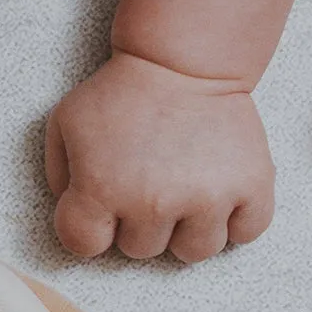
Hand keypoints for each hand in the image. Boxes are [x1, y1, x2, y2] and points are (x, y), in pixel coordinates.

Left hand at [44, 51, 275, 262]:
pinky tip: (220, 194)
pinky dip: (236, 219)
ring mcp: (208, 197)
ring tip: (185, 190)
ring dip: (187, 228)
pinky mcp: (251, 186)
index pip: (84, 245)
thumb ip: (59, 177)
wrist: (185, 59)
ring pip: (195, 252)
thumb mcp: (66, 123)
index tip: (102, 205)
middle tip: (148, 182)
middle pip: (140, 250)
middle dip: (139, 222)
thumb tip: (77, 217)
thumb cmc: (123, 92)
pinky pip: (246, 233)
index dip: (89, 226)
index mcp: (103, 189)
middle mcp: (155, 202)